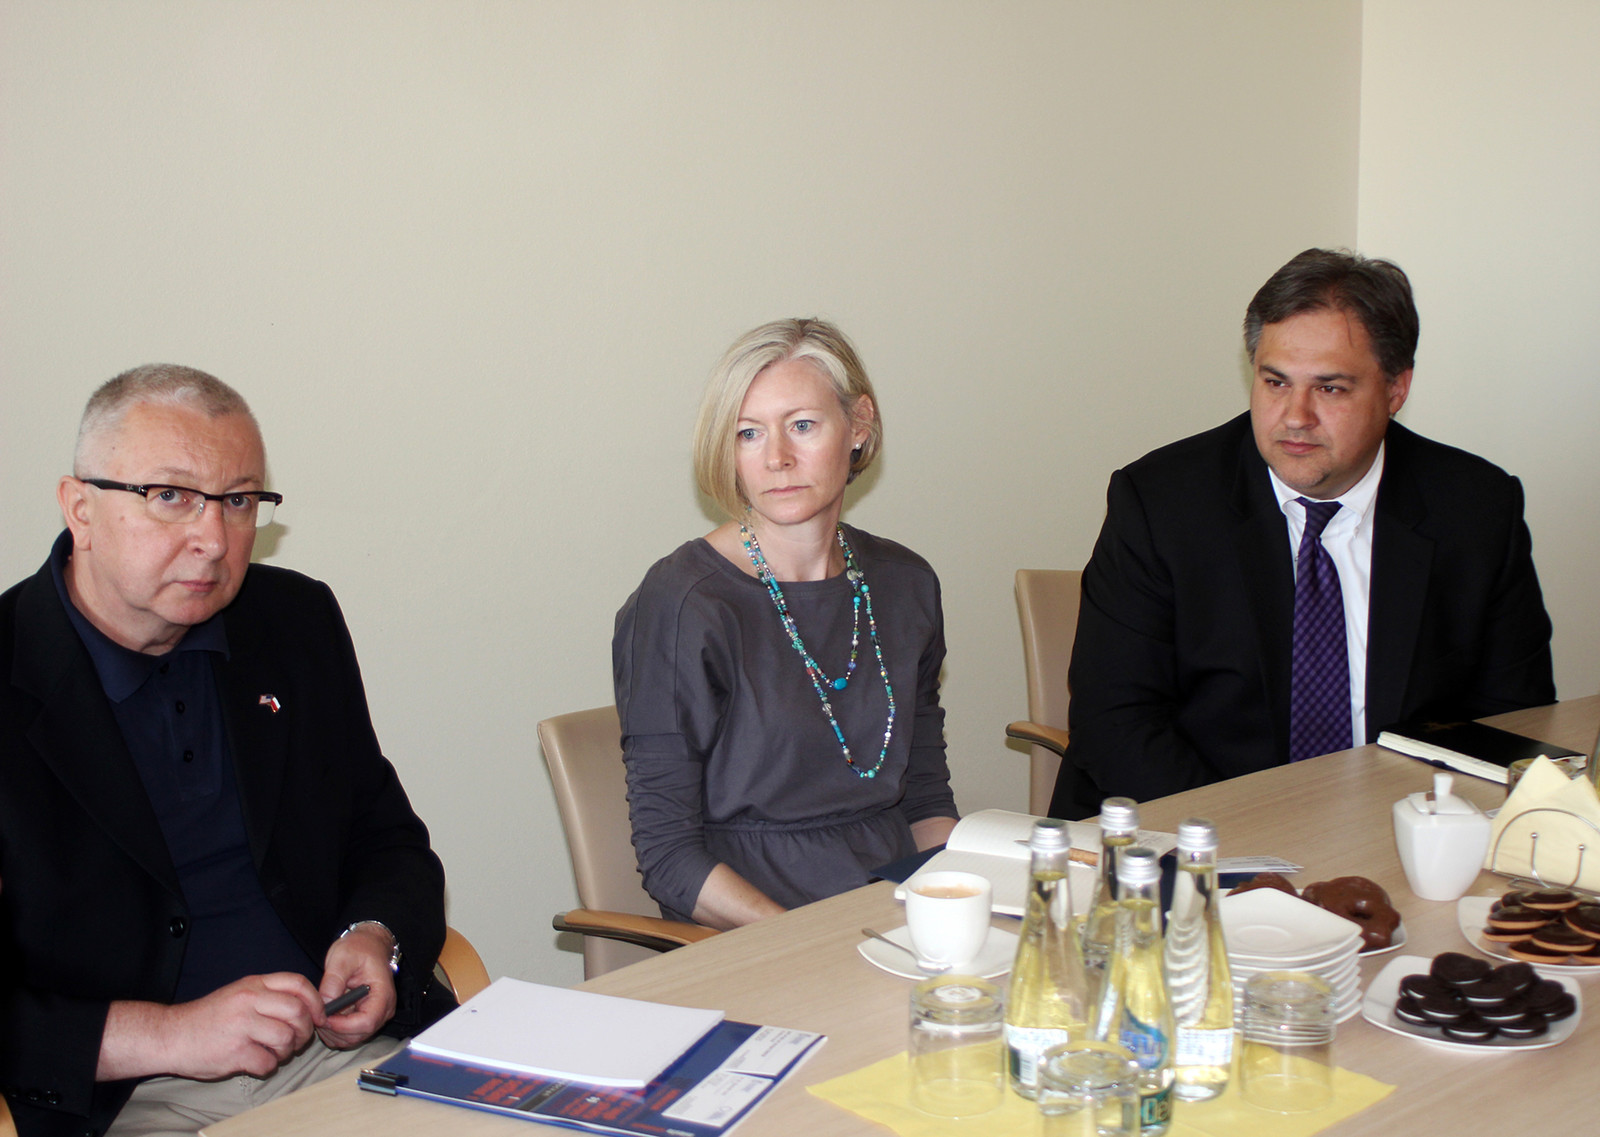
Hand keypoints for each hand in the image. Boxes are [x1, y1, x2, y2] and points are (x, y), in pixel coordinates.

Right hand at [98, 973, 323, 1081]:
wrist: (171, 1036)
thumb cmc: (209, 1018)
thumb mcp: (239, 993)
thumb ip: (269, 996)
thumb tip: (307, 1008)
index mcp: (253, 985)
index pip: (298, 984)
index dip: (316, 1001)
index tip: (319, 1016)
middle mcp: (249, 1001)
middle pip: (298, 1012)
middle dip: (305, 1030)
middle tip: (298, 1040)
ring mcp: (242, 1026)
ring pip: (286, 1038)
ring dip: (286, 1051)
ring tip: (273, 1052)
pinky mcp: (235, 1052)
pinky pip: (268, 1062)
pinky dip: (267, 1066)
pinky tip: (256, 1062)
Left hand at [316, 923, 397, 1048]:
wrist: (368, 944)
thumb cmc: (359, 947)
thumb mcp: (343, 957)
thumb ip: (334, 979)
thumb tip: (325, 1003)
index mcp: (383, 994)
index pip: (367, 1022)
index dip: (343, 1025)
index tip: (324, 1016)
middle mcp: (382, 1010)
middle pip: (359, 1035)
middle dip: (334, 1030)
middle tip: (317, 1015)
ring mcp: (374, 1016)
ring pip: (352, 1039)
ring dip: (332, 1033)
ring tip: (320, 1013)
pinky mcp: (364, 1018)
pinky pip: (349, 1035)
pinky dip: (333, 1032)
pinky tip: (325, 1015)